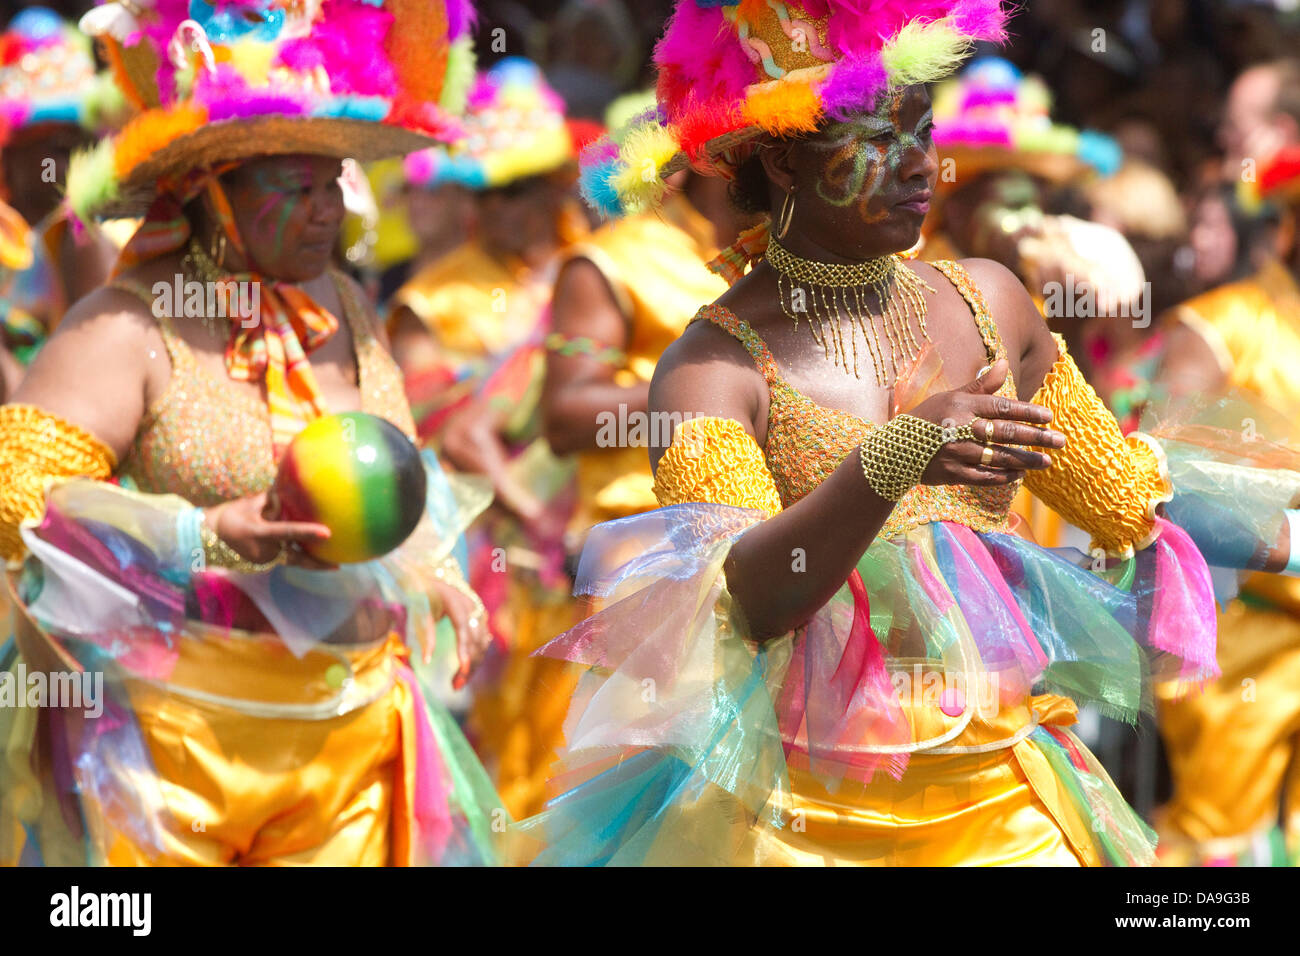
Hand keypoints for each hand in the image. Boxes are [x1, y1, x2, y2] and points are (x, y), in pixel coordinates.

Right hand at [206, 491, 336, 569]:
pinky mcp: (262, 564)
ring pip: (290, 557)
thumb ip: (271, 499)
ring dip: (304, 555)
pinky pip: (283, 558)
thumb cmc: (228, 517)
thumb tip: (288, 489)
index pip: (289, 532)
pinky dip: (293, 554)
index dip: (308, 532)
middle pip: (295, 556)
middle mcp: (264, 550)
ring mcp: (263, 560)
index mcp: (260, 533)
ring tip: (327, 558)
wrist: (206, 539)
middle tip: (338, 566)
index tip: (327, 533)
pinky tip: (306, 551)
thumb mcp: (249, 504)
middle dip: (316, 563)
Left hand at [427, 578, 489, 689]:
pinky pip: (482, 642)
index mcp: (456, 602)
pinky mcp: (479, 619)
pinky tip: (464, 671)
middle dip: (469, 665)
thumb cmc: (422, 594)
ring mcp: (478, 612)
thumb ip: (425, 635)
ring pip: (482, 644)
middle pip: (477, 640)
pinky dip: (475, 658)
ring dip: (473, 665)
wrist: (431, 577)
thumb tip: (426, 662)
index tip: (463, 670)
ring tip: (457, 684)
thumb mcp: (419, 612)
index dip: (464, 650)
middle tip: (454, 686)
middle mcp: (472, 607)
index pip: (464, 629)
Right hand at [910, 360, 1065, 485]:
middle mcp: (962, 428)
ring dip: (1025, 460)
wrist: (895, 449)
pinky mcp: (952, 473)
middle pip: (1006, 433)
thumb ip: (980, 385)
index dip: (1027, 412)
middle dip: (1036, 437)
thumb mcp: (951, 397)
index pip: (1002, 407)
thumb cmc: (928, 418)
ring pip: (999, 457)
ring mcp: (957, 453)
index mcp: (963, 406)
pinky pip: (984, 476)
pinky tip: (1018, 475)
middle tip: (1061, 441)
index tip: (1049, 417)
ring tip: (1046, 461)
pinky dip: (1003, 477)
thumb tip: (1003, 363)